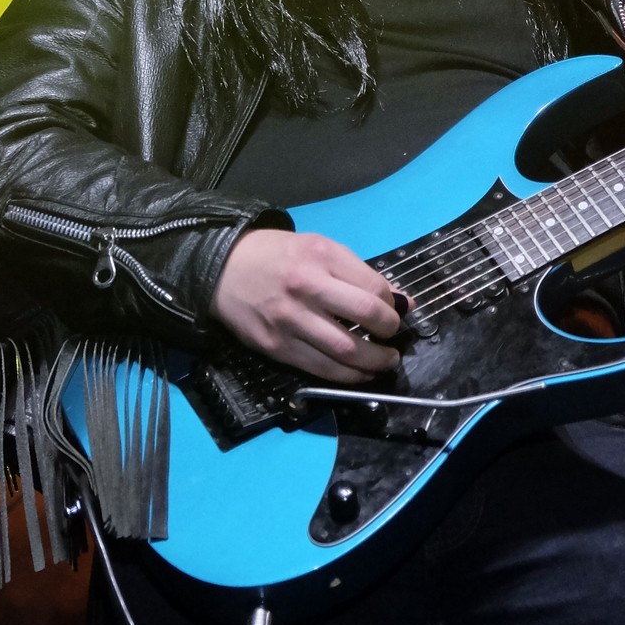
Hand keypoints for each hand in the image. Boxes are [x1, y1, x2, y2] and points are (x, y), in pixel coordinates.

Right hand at [210, 229, 403, 382]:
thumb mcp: (319, 248)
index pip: (373, 287)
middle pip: (365, 315)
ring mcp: (290, 320)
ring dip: (375, 361)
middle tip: (394, 337)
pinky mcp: (277, 347)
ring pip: (346, 350)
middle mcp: (306, 287)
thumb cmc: (278, 256)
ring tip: (386, 361)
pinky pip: (321, 369)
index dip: (393, 305)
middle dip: (389, 331)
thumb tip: (401, 301)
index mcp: (321, 256)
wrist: (223, 269)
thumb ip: (359, 273)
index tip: (397, 312)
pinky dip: (348, 376)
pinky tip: (361, 373)